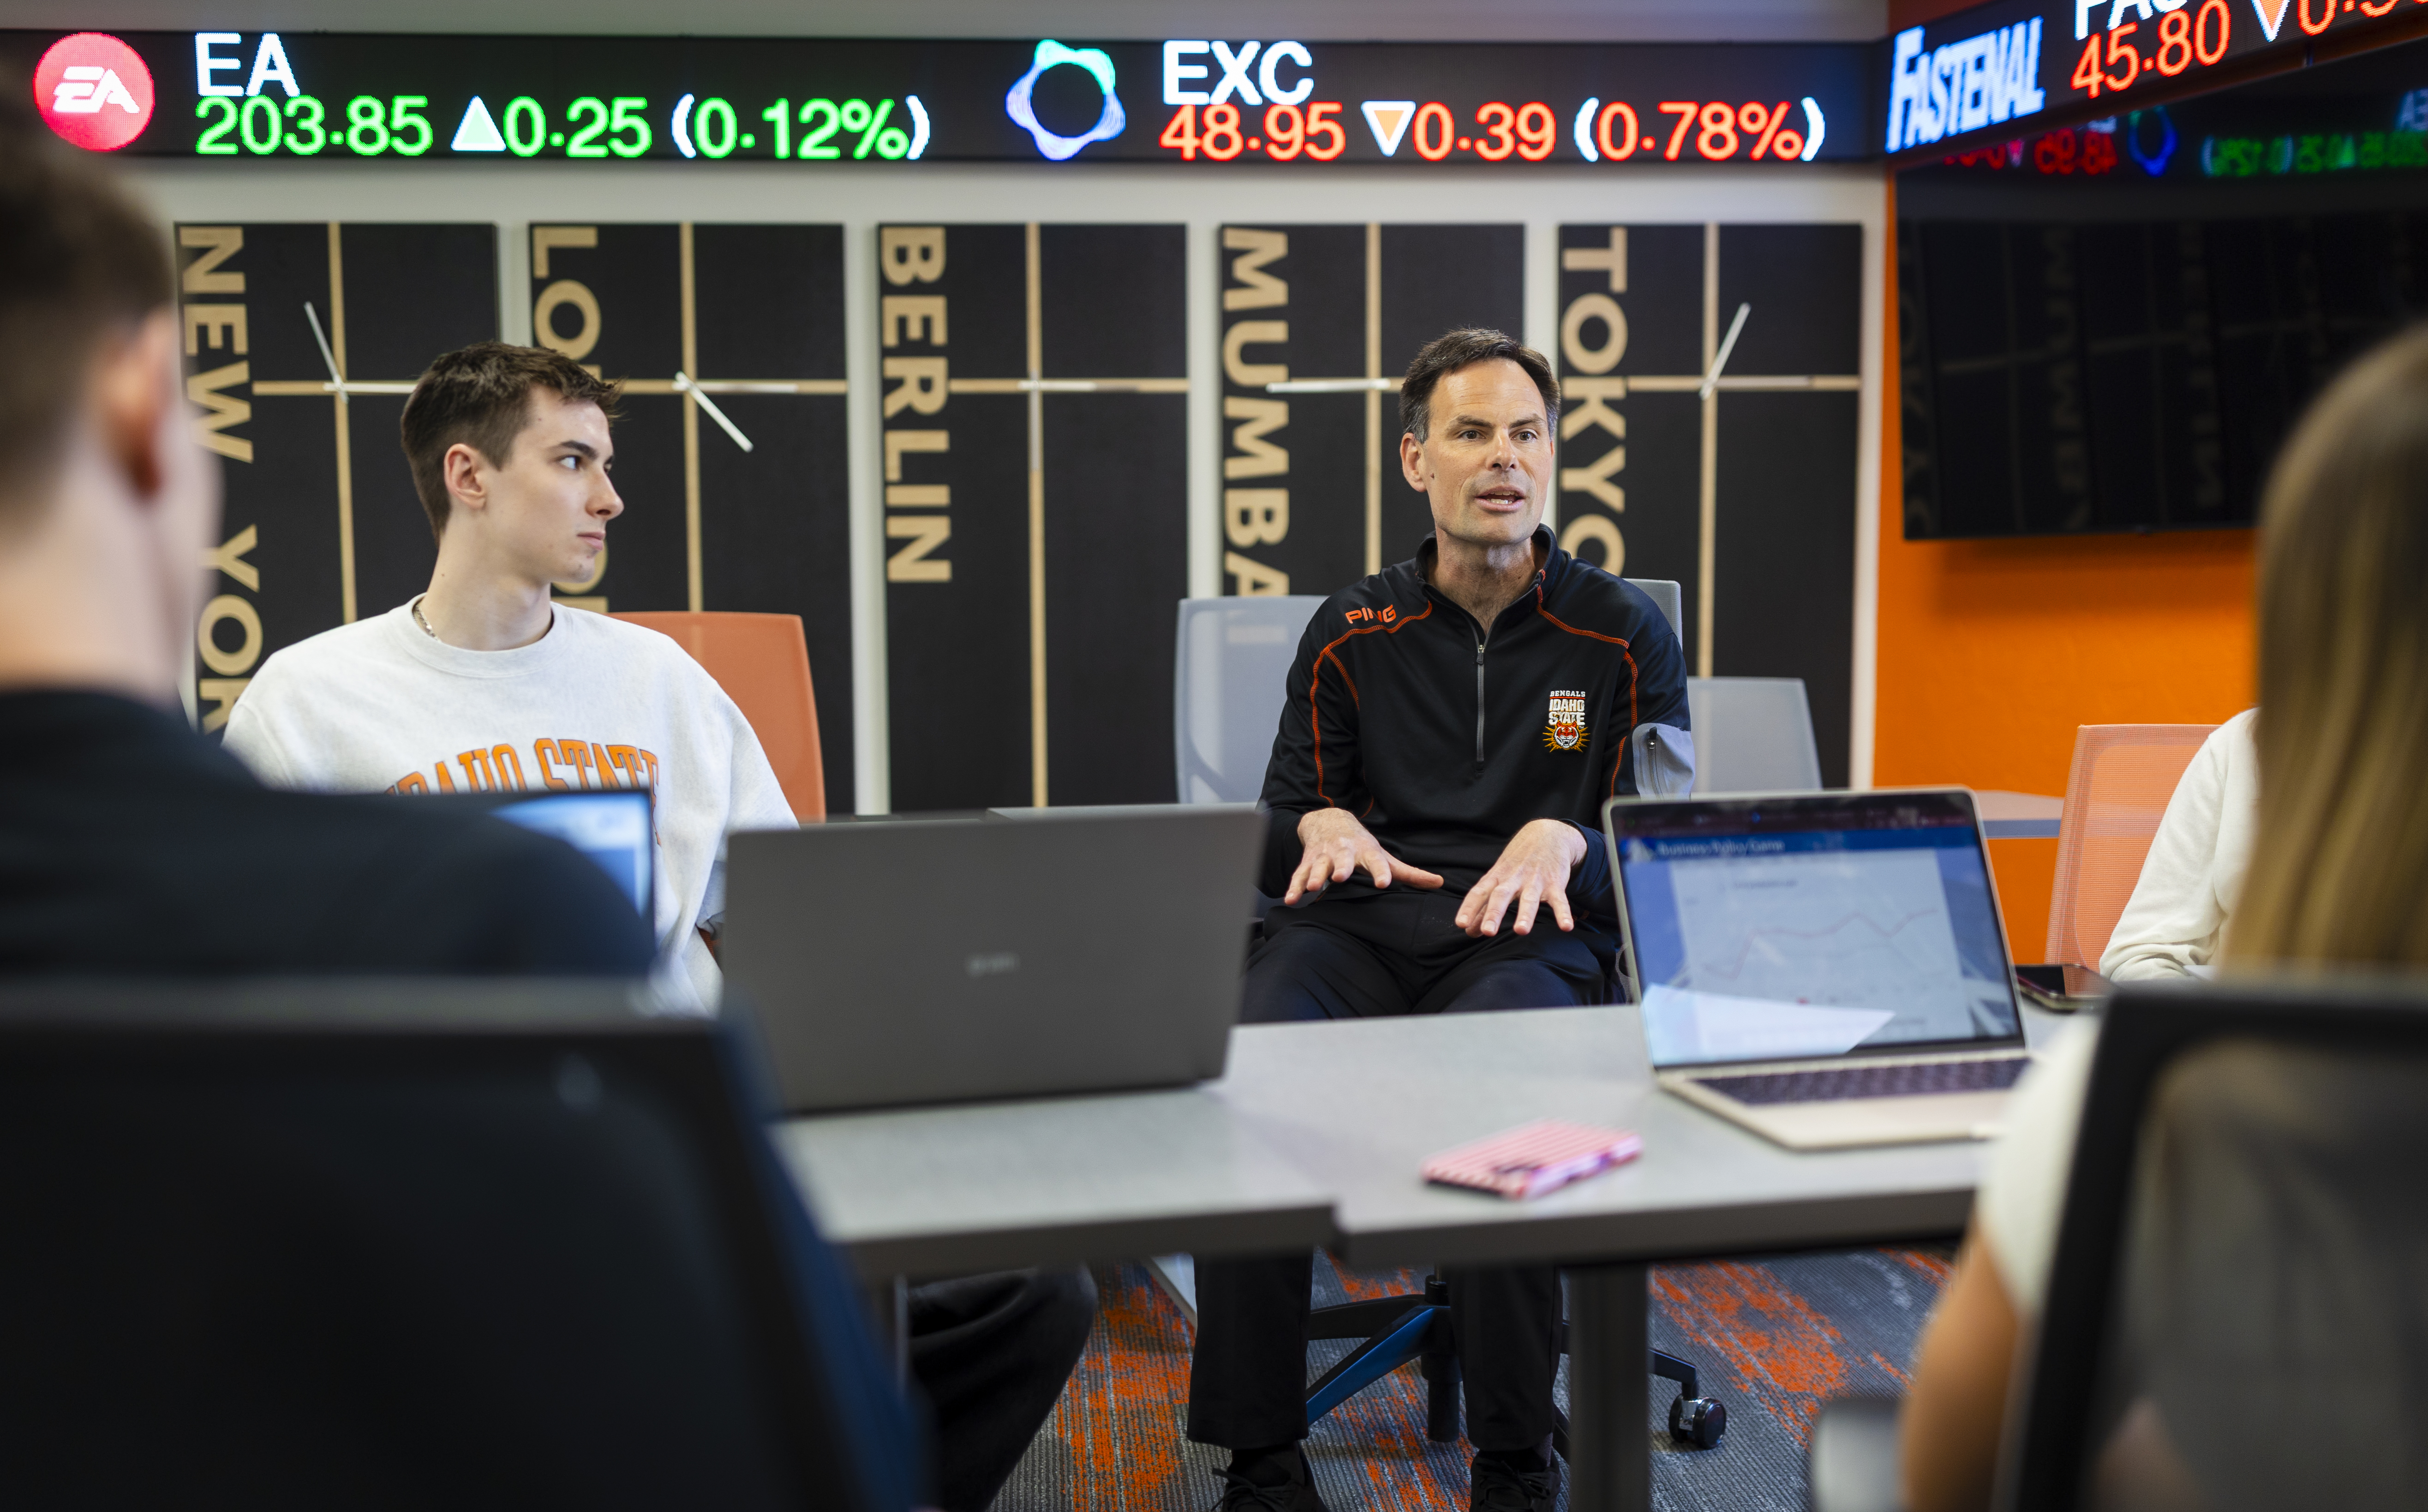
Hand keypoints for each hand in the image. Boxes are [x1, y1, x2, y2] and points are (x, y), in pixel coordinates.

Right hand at [1286, 808, 1445, 905]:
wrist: (1329, 821)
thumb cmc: (1361, 845)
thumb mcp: (1384, 855)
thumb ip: (1409, 873)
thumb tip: (1439, 883)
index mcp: (1366, 851)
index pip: (1376, 862)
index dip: (1380, 872)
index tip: (1383, 883)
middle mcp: (1344, 852)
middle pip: (1343, 860)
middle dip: (1341, 867)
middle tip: (1341, 877)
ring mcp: (1324, 856)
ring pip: (1318, 866)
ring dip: (1315, 876)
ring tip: (1314, 887)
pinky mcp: (1307, 862)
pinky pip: (1299, 875)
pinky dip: (1294, 887)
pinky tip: (1292, 900)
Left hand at [1455, 819, 1586, 936]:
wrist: (1547, 834)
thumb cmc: (1517, 863)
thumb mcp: (1498, 879)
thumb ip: (1483, 906)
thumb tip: (1469, 931)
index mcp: (1497, 877)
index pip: (1479, 892)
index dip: (1469, 908)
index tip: (1461, 924)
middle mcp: (1514, 878)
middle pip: (1501, 896)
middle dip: (1494, 913)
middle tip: (1488, 932)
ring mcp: (1535, 880)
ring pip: (1529, 899)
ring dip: (1525, 915)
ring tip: (1521, 931)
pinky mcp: (1555, 883)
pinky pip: (1560, 900)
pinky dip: (1563, 913)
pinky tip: (1566, 927)